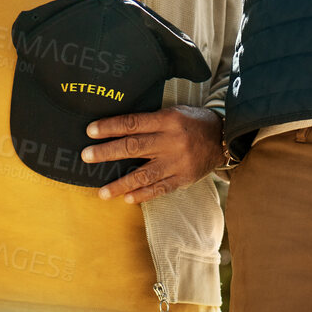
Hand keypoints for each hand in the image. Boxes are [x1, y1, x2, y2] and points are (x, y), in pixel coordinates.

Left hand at [81, 106, 223, 203]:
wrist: (224, 138)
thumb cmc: (193, 122)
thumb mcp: (174, 112)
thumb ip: (150, 120)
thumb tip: (117, 127)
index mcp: (167, 120)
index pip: (133, 123)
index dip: (110, 127)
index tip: (90, 131)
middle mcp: (171, 142)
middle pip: (134, 147)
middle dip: (107, 153)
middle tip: (86, 156)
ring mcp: (177, 163)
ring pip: (144, 174)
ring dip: (121, 184)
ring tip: (102, 192)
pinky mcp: (184, 178)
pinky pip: (160, 189)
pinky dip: (143, 194)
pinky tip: (128, 199)